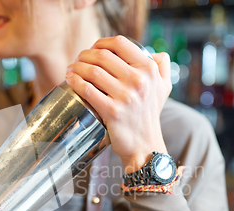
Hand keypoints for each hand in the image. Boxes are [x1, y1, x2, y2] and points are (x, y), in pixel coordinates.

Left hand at [65, 35, 171, 172]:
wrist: (144, 144)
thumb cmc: (149, 115)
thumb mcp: (163, 88)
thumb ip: (162, 67)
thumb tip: (155, 53)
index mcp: (149, 70)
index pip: (120, 44)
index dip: (101, 42)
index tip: (93, 48)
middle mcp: (139, 81)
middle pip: (103, 56)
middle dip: (85, 55)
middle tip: (78, 60)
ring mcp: (125, 96)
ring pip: (93, 71)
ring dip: (76, 67)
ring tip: (70, 69)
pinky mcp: (112, 111)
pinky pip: (88, 90)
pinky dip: (75, 81)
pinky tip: (70, 79)